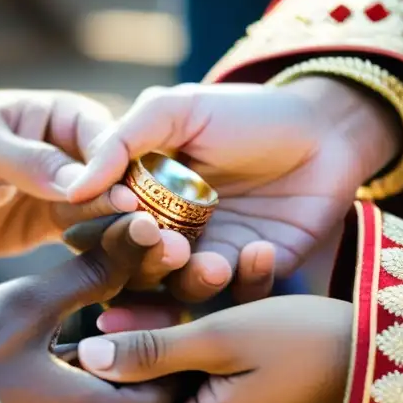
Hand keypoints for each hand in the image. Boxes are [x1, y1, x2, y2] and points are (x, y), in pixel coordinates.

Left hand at [0, 90, 185, 269]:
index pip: (106, 140)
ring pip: (106, 215)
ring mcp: (63, 193)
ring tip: (148, 264)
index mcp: (60, 116)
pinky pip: (85, 242)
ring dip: (125, 237)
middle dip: (135, 209)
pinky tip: (121, 278)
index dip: (120, 170)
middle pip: (116, 180)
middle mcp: (72, 153)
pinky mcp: (50, 228)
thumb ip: (30, 163)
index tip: (131, 201)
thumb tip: (87, 182)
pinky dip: (102, 256)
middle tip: (156, 240)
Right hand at [0, 212, 175, 402]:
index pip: (167, 386)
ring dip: (89, 389)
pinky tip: (32, 382)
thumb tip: (147, 229)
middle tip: (93, 325)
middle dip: (120, 365)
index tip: (132, 316)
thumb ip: (94, 272)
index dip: (158, 349)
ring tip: (57, 349)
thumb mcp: (29, 306)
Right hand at [66, 79, 399, 307]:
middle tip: (170, 245)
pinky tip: (261, 249)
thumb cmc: (247, 112)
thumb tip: (75, 188)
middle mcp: (168, 233)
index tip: (123, 214)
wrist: (327, 128)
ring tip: (213, 262)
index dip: (104, 230)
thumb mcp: (178, 109)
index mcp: (141, 198)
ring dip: (193, 281)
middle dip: (146, 263)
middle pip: (135, 270)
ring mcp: (211, 257)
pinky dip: (247, 278)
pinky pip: (240, 294)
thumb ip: (123, 140)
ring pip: (183, 290)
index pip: (101, 229)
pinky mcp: (255, 273)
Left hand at [76, 296, 351, 402]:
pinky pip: (239, 386)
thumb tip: (86, 357)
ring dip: (210, 337)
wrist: (393, 353)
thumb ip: (153, 350)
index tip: (135, 329)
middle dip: (173, 349)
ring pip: (207, 387)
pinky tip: (255, 293)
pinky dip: (239, 348)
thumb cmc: (303, 341)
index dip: (131, 381)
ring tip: (232, 277)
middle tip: (180, 297)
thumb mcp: (221, 338)